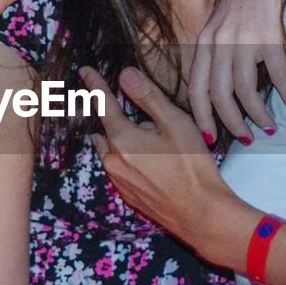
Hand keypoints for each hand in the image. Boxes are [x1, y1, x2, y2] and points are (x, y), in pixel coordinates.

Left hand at [83, 66, 234, 241]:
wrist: (200, 213)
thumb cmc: (192, 166)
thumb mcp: (175, 123)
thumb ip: (148, 97)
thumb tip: (125, 74)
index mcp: (121, 138)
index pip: (103, 103)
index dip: (95, 84)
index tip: (84, 71)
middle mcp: (112, 160)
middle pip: (109, 128)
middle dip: (121, 117)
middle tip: (145, 114)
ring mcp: (118, 180)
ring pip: (113, 149)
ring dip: (123, 139)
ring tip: (150, 138)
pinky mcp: (127, 194)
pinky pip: (120, 167)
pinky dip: (128, 157)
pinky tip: (152, 161)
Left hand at [189, 0, 285, 141]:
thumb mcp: (220, 24)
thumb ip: (214, 52)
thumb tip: (216, 88)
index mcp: (206, 42)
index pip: (196, 88)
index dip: (201, 117)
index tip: (209, 138)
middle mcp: (220, 43)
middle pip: (219, 96)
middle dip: (232, 123)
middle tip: (245, 138)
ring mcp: (244, 40)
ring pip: (245, 90)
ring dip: (258, 114)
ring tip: (268, 126)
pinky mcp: (270, 36)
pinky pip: (278, 75)